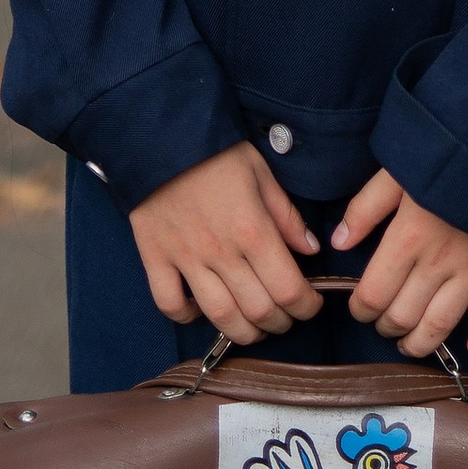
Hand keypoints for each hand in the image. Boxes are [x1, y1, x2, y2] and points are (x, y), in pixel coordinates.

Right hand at [129, 143, 322, 339]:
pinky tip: (199, 310)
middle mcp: (221, 253)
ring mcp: (186, 259)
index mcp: (253, 230)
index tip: (311, 305)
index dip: (307, 307)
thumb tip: (311, 250)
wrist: (162, 136)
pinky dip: (185, 315)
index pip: (289, 289)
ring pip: (219, 316)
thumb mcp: (262, 174)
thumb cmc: (217, 153)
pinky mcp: (155, 258)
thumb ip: (287, 216)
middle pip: (258, 311)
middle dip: (281, 323)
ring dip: (242, 332)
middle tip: (286, 318)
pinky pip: (169, 303)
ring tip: (253, 327)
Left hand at [334, 168, 467, 357]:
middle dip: (387, 327)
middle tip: (383, 325)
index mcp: (408, 238)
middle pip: (404, 316)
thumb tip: (340, 242)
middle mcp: (438, 262)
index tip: (358, 308)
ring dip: (422, 343)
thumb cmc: (448, 153)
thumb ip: (366, 208)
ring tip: (410, 345)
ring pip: (442, 324)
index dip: (361, 310)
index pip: (374, 294)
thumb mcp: (398, 171)